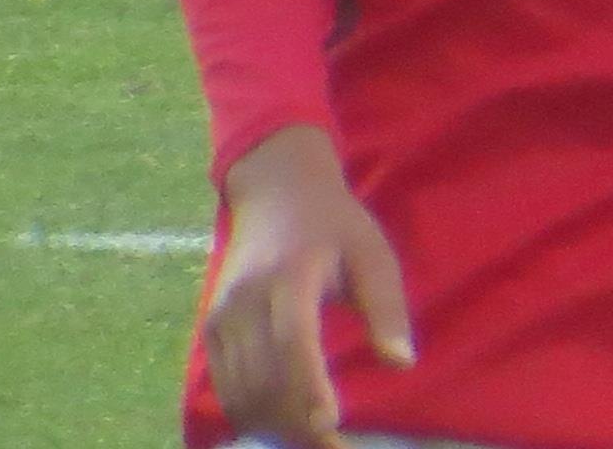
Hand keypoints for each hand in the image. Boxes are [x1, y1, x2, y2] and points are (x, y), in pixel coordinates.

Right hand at [201, 127, 414, 448]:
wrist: (275, 189)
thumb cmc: (332, 224)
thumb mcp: (372, 254)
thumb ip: (387, 308)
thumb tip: (400, 362)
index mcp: (288, 275)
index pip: (292, 339)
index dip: (308, 386)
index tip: (331, 424)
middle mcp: (246, 297)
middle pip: (264, 376)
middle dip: (298, 424)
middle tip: (336, 448)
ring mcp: (222, 314)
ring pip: (241, 389)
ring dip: (276, 427)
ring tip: (314, 442)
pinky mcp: (212, 327)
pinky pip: (225, 386)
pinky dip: (251, 416)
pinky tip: (283, 428)